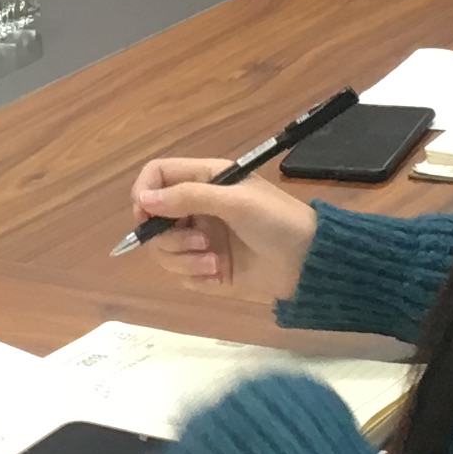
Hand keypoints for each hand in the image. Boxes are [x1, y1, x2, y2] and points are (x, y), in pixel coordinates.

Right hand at [128, 158, 319, 302]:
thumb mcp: (234, 201)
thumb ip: (187, 197)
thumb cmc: (277, 221)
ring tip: (214, 262)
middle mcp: (198, 208)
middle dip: (170, 236)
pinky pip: (182, 275)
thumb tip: (143, 200)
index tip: (146, 215)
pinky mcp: (209, 269)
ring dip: (184, 260)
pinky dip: (195, 277)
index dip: (145, 193)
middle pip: (154, 220)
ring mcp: (202, 240)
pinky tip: (219, 276)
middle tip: (199, 241)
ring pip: (165, 251)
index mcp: (205, 180)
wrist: (309, 262)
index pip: (158, 176)